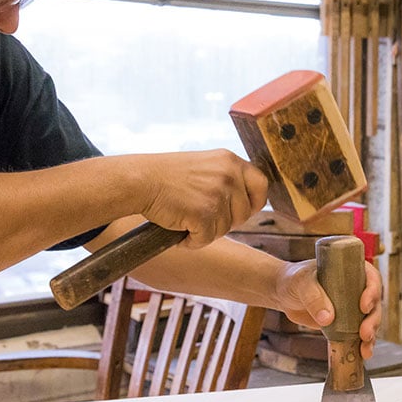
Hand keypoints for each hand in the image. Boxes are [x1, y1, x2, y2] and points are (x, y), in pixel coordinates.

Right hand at [139, 149, 267, 247]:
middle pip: (243, 214)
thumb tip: (247, 204)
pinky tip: (178, 227)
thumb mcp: (205, 166)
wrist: (140, 180)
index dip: (253, 203)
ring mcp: (218, 194)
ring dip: (205, 231)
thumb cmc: (166, 175)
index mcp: (230, 160)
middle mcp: (228, 175)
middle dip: (224, 222)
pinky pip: (206, 239)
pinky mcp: (204, 214)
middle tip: (201, 217)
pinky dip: (191, 240)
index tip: (242, 211)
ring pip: (224, 229)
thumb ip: (226, 178)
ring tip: (185, 218)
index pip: (261, 185)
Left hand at [275, 259, 382, 358]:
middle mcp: (356, 288)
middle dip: (373, 320)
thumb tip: (328, 318)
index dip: (373, 291)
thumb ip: (314, 298)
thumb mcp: (302, 283)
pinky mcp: (345, 323)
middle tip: (364, 333)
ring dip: (371, 335)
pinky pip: (358, 333)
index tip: (364, 306)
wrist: (284, 294)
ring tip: (365, 349)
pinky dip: (362, 344)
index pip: (371, 278)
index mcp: (351, 270)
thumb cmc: (294, 280)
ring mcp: (352, 306)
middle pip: (374, 303)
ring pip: (370, 320)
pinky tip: (363, 353)